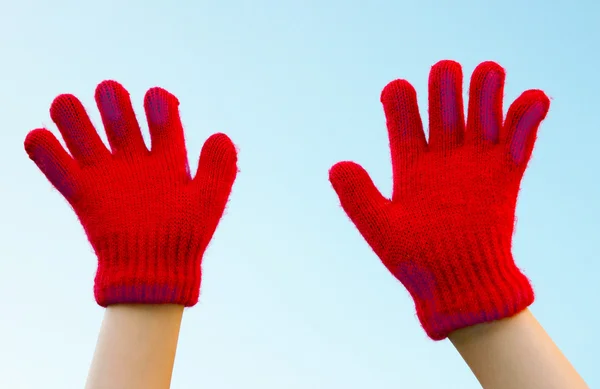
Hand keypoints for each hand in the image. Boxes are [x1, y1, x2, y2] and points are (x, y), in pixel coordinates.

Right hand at [24, 80, 236, 305]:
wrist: (154, 275)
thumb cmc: (184, 240)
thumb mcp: (207, 202)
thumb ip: (217, 169)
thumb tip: (221, 136)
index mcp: (167, 160)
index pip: (162, 118)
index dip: (159, 103)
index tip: (158, 100)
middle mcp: (135, 163)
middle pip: (119, 118)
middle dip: (113, 101)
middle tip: (111, 95)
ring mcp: (107, 177)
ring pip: (84, 135)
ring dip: (72, 115)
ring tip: (68, 105)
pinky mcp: (83, 195)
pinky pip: (58, 168)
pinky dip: (44, 150)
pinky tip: (40, 137)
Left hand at [329, 60, 548, 339]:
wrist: (459, 287)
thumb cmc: (415, 262)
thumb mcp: (381, 230)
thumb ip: (358, 198)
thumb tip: (337, 165)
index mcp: (408, 163)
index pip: (402, 114)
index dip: (398, 96)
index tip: (398, 92)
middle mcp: (441, 157)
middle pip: (443, 103)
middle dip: (445, 83)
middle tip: (446, 73)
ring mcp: (474, 163)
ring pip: (481, 112)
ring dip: (485, 87)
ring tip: (487, 71)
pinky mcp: (505, 175)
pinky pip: (519, 138)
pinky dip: (527, 116)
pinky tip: (532, 99)